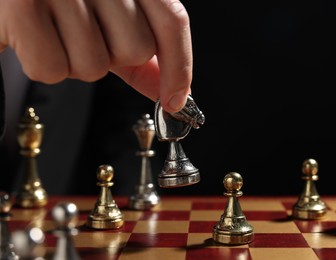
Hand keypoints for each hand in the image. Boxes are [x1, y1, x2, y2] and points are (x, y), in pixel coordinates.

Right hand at [0, 0, 191, 112]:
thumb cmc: (62, 1)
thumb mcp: (111, 22)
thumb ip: (142, 58)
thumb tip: (170, 94)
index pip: (171, 21)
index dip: (179, 67)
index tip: (174, 100)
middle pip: (136, 50)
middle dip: (112, 57)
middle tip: (87, 35)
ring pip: (94, 66)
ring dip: (75, 62)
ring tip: (57, 33)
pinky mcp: (22, 3)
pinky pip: (52, 69)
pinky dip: (45, 64)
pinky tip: (37, 37)